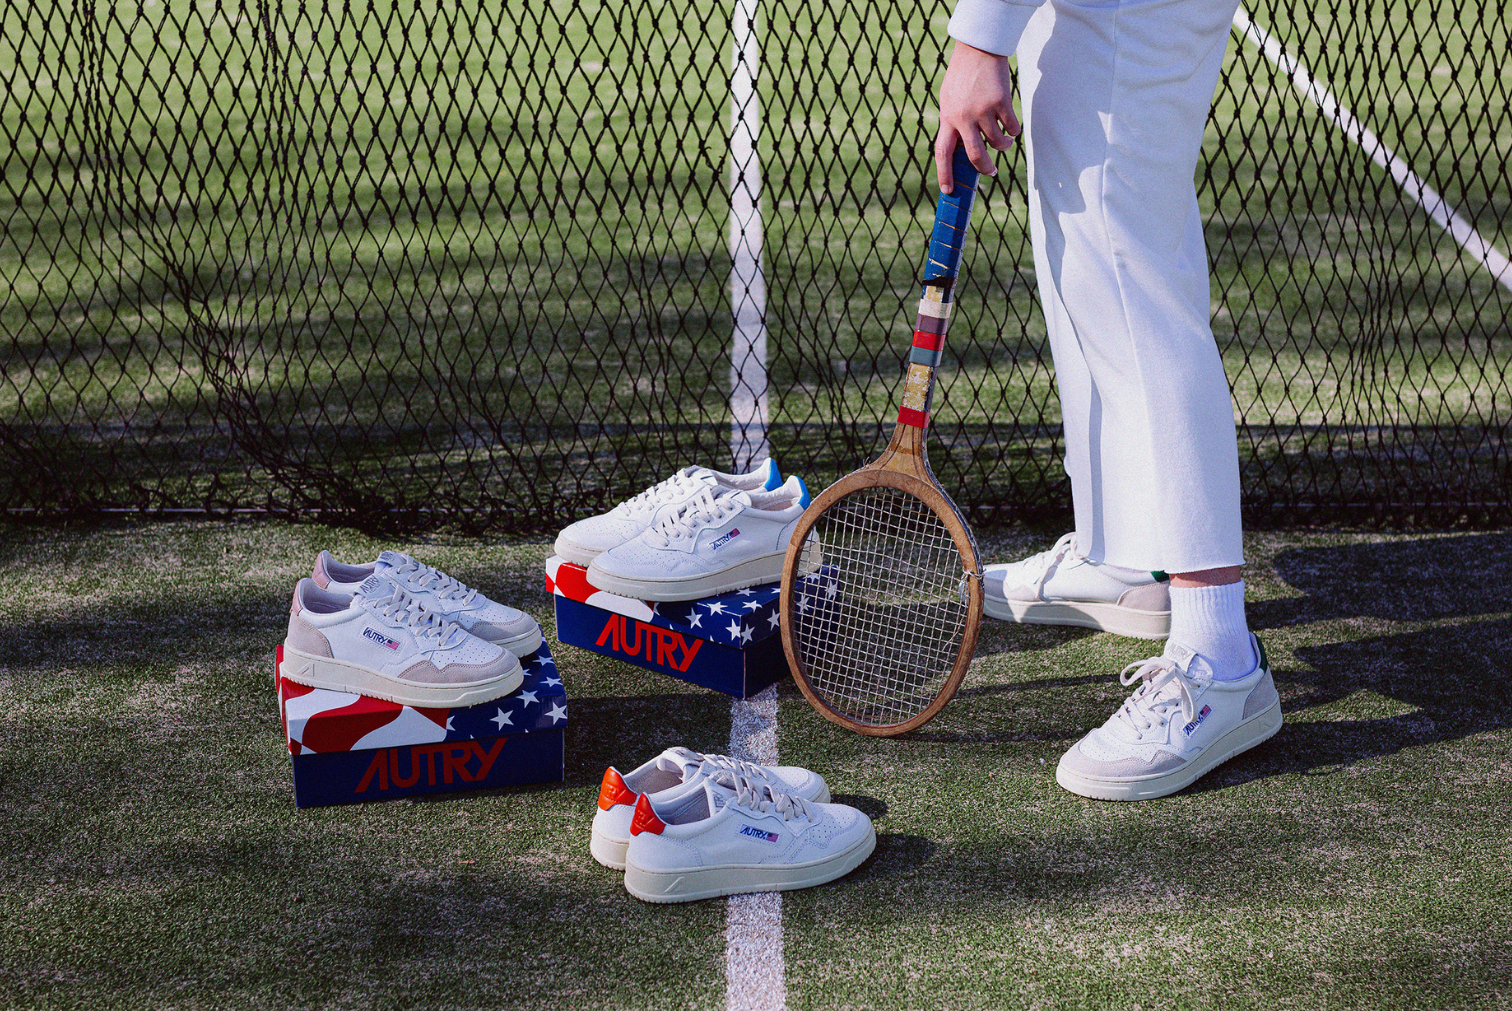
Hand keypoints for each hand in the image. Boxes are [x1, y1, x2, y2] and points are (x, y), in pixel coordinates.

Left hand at [935, 40, 1019, 192]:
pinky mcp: (1001, 103)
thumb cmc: (962, 75)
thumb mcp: (949, 99)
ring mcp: (983, 111)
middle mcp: (963, 118)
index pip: (943, 153)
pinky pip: (1011, 127)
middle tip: (991, 172)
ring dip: (1004, 146)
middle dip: (984, 168)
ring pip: (997, 143)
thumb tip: (959, 145)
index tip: (948, 190)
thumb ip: (952, 121)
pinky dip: (1014, 130)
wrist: (977, 49)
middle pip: (975, 155)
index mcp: (947, 118)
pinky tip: (1013, 127)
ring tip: (1006, 142)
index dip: (945, 174)